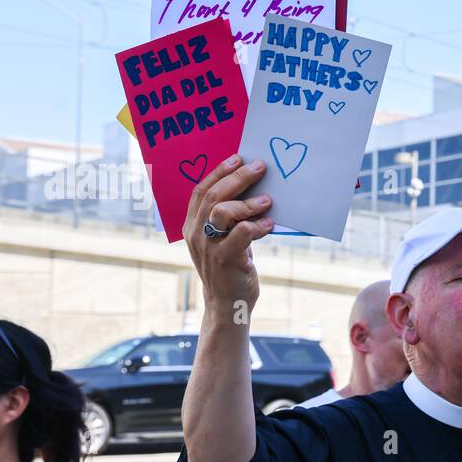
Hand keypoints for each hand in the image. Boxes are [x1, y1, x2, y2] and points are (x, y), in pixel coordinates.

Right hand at [183, 155, 274, 309]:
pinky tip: (270, 225)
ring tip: (268, 201)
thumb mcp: (222, 240)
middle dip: (238, 177)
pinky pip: (242, 233)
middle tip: (260, 168)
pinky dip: (258, 225)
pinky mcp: (225, 259)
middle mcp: (196, 234)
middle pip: (214, 196)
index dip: (219, 171)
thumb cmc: (230, 267)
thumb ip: (229, 219)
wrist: (227, 304)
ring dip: (249, 202)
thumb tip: (253, 190)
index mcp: (191, 225)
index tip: (238, 158)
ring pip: (224, 211)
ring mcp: (209, 247)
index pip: (201, 190)